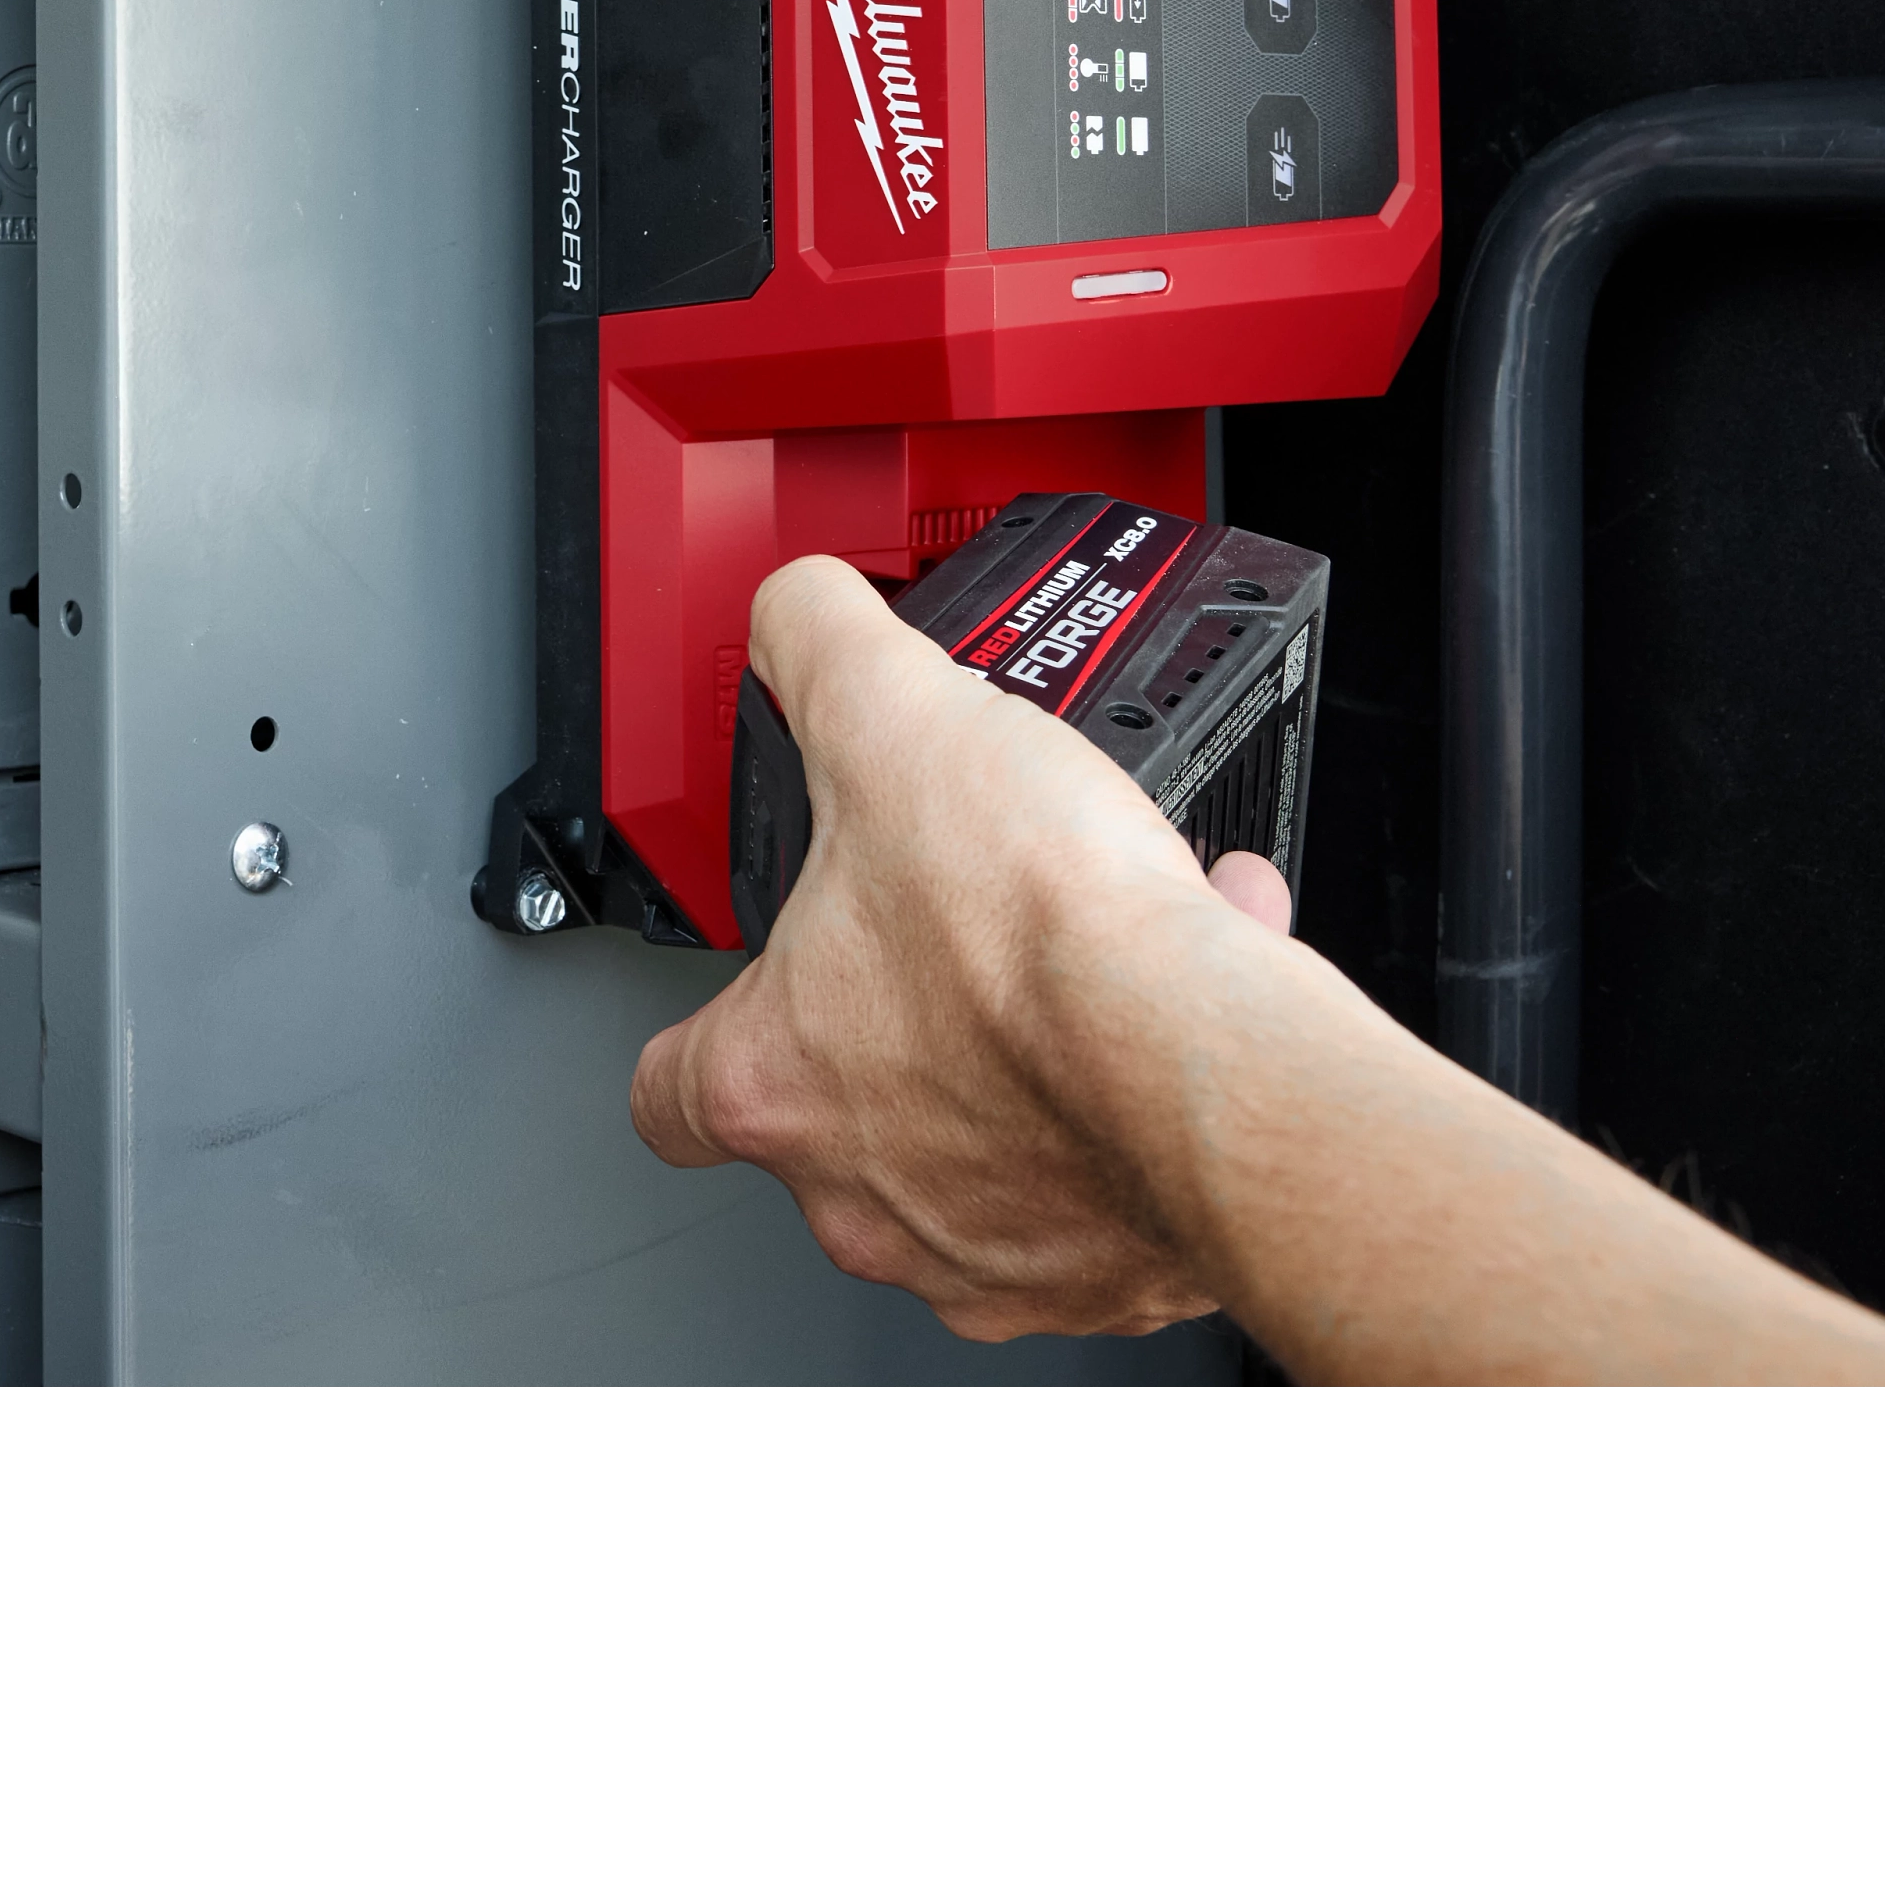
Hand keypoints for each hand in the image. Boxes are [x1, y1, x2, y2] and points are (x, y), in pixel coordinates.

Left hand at [629, 555, 1291, 1339]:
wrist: (1215, 1066)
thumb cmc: (1044, 937)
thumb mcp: (892, 713)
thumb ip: (817, 646)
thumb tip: (794, 611)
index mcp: (775, 1081)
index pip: (670, 1092)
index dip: (704, 1027)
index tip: (748, 986)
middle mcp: (864, 1193)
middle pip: (844, 1115)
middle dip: (911, 1017)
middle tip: (966, 936)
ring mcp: (985, 1251)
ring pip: (988, 1147)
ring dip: (1035, 1047)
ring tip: (1096, 940)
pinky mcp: (1109, 1274)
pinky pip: (1112, 1177)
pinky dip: (1142, 1083)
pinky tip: (1189, 971)